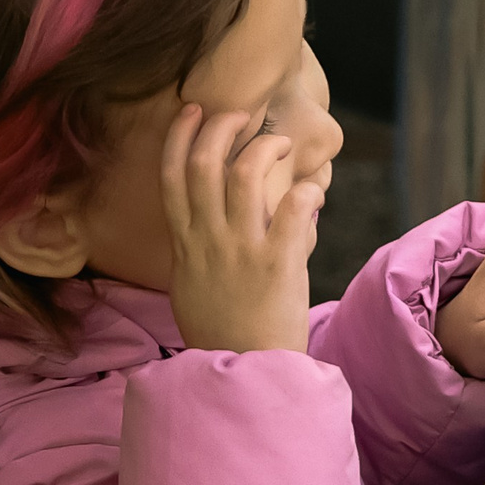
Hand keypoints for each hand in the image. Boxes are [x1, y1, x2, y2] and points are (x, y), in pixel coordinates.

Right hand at [161, 106, 321, 353]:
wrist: (243, 374)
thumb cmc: (222, 332)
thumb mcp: (197, 287)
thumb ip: (210, 249)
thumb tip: (243, 220)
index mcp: (185, 245)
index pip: (171, 177)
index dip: (179, 137)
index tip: (192, 110)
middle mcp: (206, 241)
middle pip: (203, 165)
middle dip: (220, 127)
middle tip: (241, 113)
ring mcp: (239, 251)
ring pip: (241, 176)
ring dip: (263, 149)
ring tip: (281, 143)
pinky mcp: (275, 264)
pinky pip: (289, 212)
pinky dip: (304, 192)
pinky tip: (313, 190)